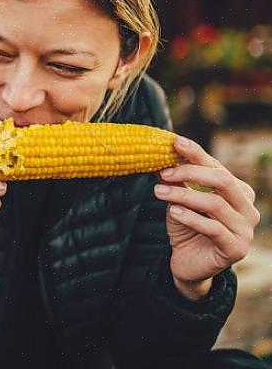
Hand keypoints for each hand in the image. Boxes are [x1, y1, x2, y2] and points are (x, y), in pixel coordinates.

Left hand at [154, 136, 259, 300]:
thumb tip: (159, 155)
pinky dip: (191, 217)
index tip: (174, 143)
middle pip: (222, 180)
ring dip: (183, 195)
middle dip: (190, 172)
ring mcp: (246, 230)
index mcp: (239, 191)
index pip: (217, 167)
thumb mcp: (179, 200)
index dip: (196, 154)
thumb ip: (175, 180)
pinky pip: (214, 228)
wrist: (188, 263)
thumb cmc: (186, 227)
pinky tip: (173, 212)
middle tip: (163, 172)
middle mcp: (248, 208)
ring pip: (215, 204)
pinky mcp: (236, 249)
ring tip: (158, 192)